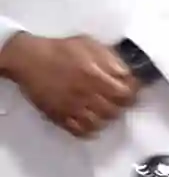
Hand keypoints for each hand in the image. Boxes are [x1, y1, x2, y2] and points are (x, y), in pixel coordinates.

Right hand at [0, 32, 139, 136]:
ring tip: (103, 108)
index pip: (126, 94)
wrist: (29, 59)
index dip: (132, 93)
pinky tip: (90, 119)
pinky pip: (81, 131)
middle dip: (120, 105)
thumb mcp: (89, 44)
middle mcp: (86, 94)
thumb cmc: (60, 50)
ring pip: (100, 123)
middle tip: (117, 99)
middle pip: (115, 111)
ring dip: (105, 117)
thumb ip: (110, 58)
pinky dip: (89, 128)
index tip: (131, 90)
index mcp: (95, 76)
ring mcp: (73, 108)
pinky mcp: (60, 116)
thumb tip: (127, 72)